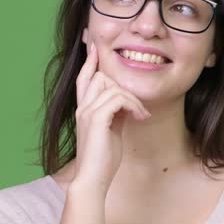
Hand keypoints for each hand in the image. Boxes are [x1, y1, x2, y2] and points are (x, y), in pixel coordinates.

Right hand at [72, 41, 149, 191]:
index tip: (94, 44)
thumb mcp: (111, 130)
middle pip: (102, 76)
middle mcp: (82, 107)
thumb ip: (115, 114)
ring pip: (113, 86)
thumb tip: (126, 103)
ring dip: (133, 99)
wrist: (93, 179)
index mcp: (84, 109)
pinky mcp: (96, 119)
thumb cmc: (103, 159)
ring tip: (141, 116)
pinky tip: (140, 118)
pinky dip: (133, 106)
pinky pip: (119, 98)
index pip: (84, 77)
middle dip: (125, 87)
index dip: (90, 60)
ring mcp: (87, 112)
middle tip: (138, 109)